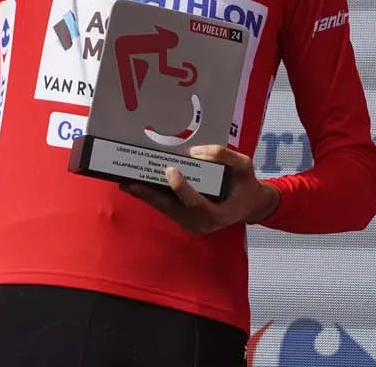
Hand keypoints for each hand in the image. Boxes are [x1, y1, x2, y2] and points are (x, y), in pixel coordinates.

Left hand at [119, 144, 279, 234]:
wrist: (249, 205)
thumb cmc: (246, 184)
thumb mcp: (244, 165)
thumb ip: (224, 156)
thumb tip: (195, 152)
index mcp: (219, 213)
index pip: (196, 202)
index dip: (182, 187)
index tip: (170, 170)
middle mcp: (202, 223)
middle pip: (171, 209)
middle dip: (149, 195)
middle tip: (129, 182)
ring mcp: (192, 224)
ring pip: (165, 209)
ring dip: (146, 196)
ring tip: (126, 182)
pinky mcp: (185, 219)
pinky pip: (166, 208)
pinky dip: (152, 197)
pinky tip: (138, 186)